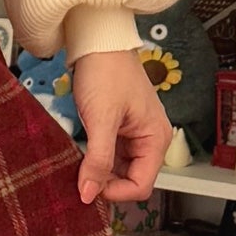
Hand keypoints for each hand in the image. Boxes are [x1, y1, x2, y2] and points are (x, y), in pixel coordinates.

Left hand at [70, 48, 169, 207]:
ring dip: (99, 171)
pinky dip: (96, 159)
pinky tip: (81, 153)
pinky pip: (111, 155)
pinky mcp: (120, 128)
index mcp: (156, 138)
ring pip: (119, 169)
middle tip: (80, 177)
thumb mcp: (101, 119)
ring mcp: (135, 134)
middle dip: (106, 183)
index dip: (115, 192)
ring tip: (78, 163)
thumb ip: (98, 159)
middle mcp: (151, 139)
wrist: (97, 42)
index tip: (89, 188)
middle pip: (131, 179)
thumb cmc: (106, 71)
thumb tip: (89, 194)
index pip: (141, 186)